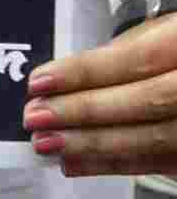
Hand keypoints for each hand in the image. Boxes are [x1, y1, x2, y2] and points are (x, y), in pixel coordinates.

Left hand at [22, 16, 176, 174]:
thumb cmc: (175, 50)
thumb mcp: (155, 34)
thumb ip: (118, 55)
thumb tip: (64, 80)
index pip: (137, 59)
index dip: (85, 72)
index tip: (40, 82)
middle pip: (145, 102)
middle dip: (83, 111)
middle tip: (36, 116)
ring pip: (153, 138)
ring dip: (93, 144)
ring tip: (48, 142)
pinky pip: (158, 162)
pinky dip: (114, 163)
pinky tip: (76, 161)